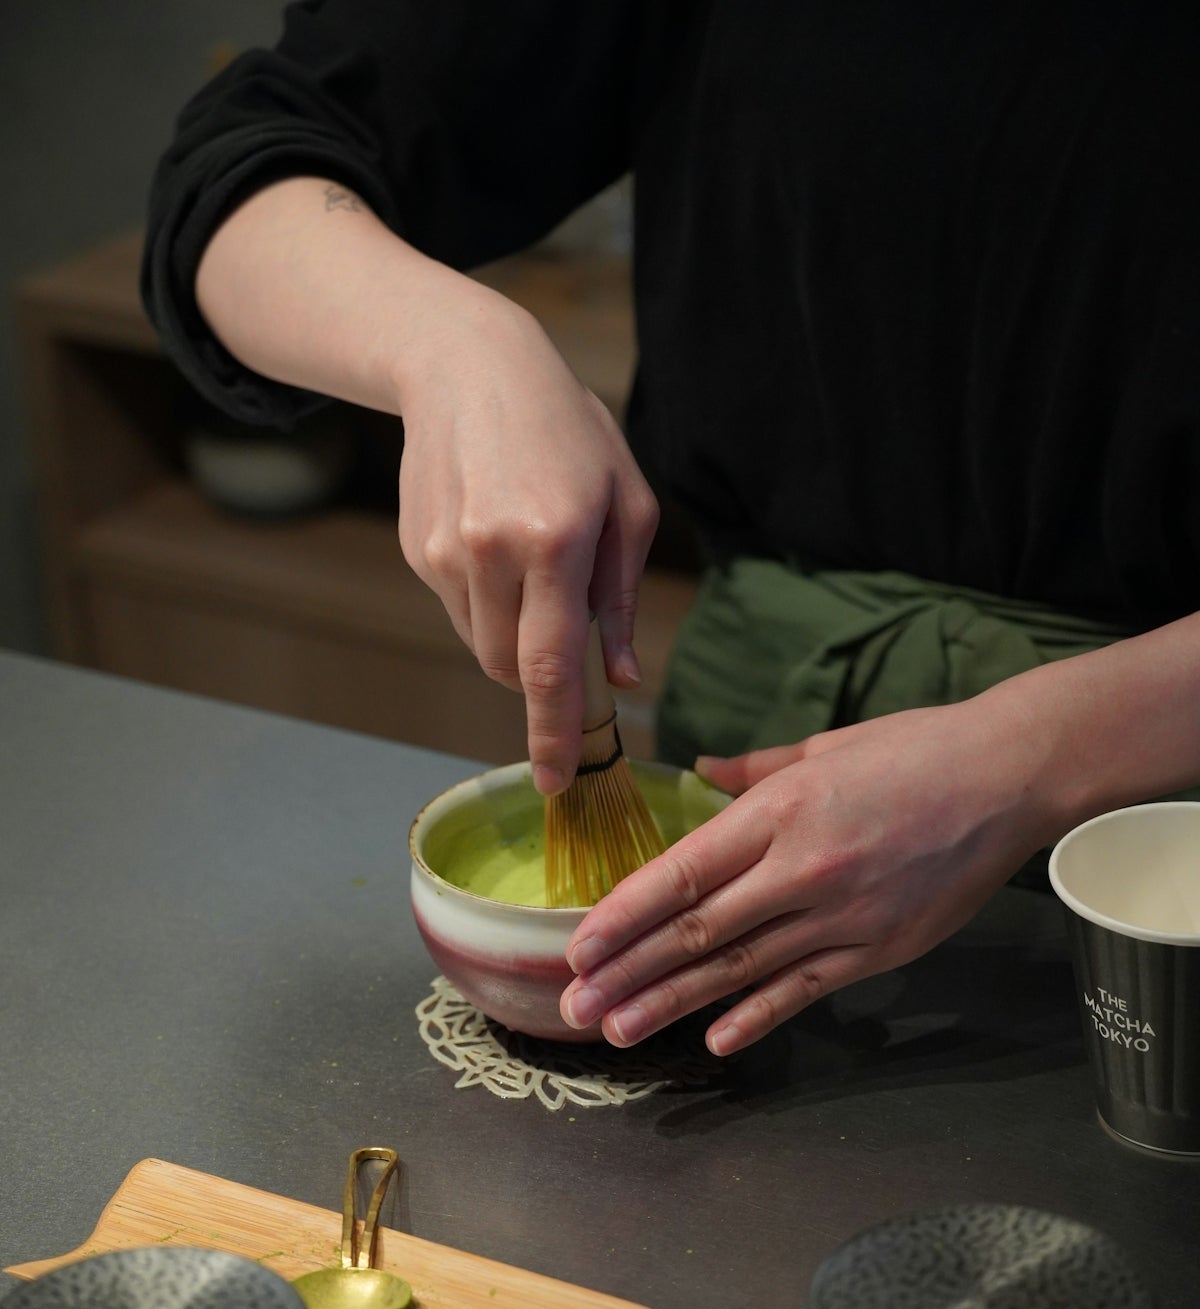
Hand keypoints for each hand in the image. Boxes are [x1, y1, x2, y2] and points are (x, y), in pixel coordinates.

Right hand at [395, 291, 658, 792]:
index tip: (553, 782)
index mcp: (555, 541)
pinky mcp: (417, 551)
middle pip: (513, 669)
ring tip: (529, 560)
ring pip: (482, 646)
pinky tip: (495, 537)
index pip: (551, 667)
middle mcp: (492, 552)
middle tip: (566, 627)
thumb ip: (621, 599)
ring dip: (512, 635)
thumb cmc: (567, 430)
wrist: (466, 364)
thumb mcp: (625, 502)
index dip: (552, 734)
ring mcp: (446, 554)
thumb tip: (620, 680)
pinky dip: (485, 600)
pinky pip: (458, 610)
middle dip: (543, 674)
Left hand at [559, 697, 1053, 1052]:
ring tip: (618, 1031)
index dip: (623, 917)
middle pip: (696, 932)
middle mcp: (801, 869)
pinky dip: (756, 1017)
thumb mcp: (823, 748)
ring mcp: (842, 917)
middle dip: (627, 973)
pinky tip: (713, 1040)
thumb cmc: (914, 751)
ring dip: (671, 1004)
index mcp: (778, 812)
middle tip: (574, 1007)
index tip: (577, 948)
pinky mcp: (879, 949)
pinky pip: (803, 990)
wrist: (1009, 778)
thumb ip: (753, 771)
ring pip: (739, 970)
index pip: (681, 875)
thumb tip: (702, 771)